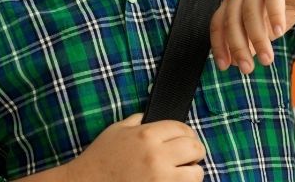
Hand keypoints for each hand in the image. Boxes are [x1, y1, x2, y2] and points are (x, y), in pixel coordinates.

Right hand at [64, 113, 203, 181]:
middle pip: (195, 147)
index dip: (187, 133)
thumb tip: (150, 117)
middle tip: (190, 156)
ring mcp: (159, 178)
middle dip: (195, 151)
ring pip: (196, 173)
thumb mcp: (116, 131)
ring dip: (192, 172)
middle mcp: (156, 156)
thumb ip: (137, 121)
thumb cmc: (98, 159)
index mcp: (147, 135)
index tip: (186, 140)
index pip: (182, 128)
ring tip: (184, 173)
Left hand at [210, 0, 294, 72]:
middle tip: (248, 69)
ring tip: (267, 59)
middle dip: (238, 47)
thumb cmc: (284, 6)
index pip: (218, 24)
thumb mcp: (265, 29)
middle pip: (232, 20)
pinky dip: (274, 15)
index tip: (225, 67)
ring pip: (251, 11)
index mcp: (234, 1)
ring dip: (258, 38)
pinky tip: (279, 32)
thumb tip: (235, 62)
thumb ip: (250, 42)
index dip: (219, 45)